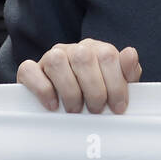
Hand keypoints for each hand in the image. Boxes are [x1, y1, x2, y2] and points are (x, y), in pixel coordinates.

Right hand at [16, 39, 140, 113]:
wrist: (63, 107)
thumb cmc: (94, 96)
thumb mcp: (116, 86)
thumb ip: (128, 72)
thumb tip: (130, 54)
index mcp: (96, 49)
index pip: (108, 54)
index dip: (116, 83)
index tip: (118, 107)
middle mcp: (73, 49)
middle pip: (83, 58)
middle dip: (94, 90)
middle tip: (96, 110)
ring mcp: (50, 57)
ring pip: (57, 61)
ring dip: (69, 91)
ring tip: (75, 109)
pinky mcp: (30, 70)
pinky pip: (30, 70)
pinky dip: (43, 89)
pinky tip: (53, 105)